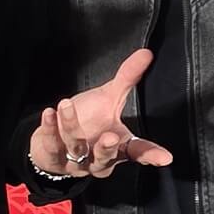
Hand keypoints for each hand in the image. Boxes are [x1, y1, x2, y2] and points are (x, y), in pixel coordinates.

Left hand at [29, 49, 172, 178]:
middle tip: (111, 136)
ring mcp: (75, 160)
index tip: (164, 157)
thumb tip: (146, 53)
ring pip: (76, 146)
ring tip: (66, 104)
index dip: (150, 154)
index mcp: (118, 146)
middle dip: (108, 148)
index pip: (137, 151)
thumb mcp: (109, 98)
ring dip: (71, 127)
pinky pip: (51, 144)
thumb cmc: (88, 121)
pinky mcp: (53, 157)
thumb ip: (128, 78)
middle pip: (106, 156)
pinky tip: (49, 113)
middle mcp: (98, 157)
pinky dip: (49, 128)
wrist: (55, 143)